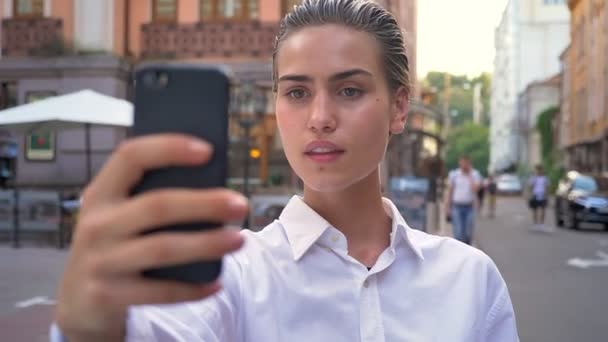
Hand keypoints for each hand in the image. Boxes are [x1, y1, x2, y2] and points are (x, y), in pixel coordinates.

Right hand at [54, 134, 248, 341]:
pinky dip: (192, 288)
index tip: (208, 150)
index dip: (169, 148)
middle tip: (241, 205)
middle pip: (157, 205)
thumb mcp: (118, 216)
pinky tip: (216, 282)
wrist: (78, 300)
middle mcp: (96, 224)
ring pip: (163, 248)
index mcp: (100, 194)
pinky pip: (160, 291)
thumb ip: (150, 199)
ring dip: (207, 244)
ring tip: (238, 240)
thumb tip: (213, 189)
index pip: (131, 157)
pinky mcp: (108, 295)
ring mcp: (100, 261)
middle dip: (205, 204)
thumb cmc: (114, 244)